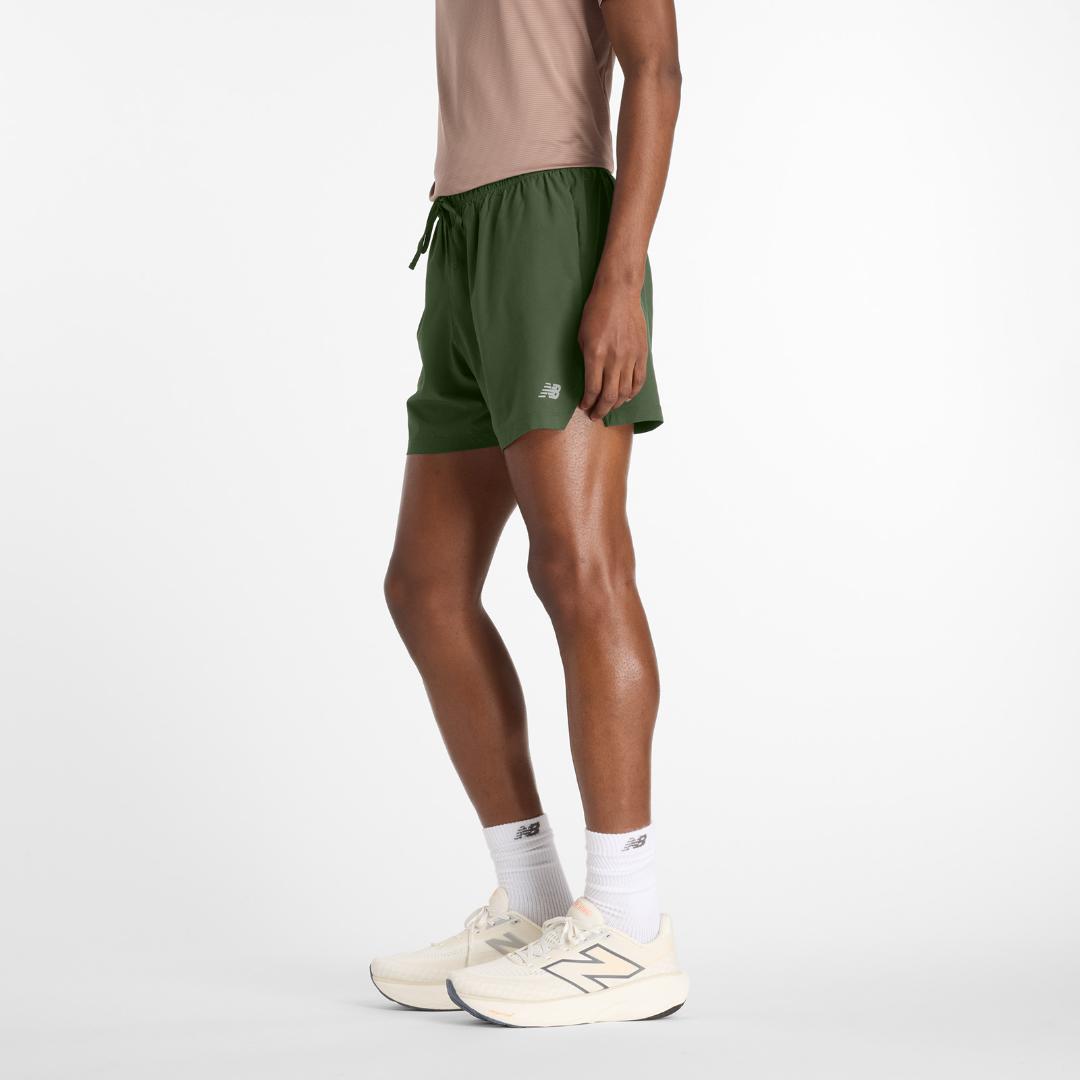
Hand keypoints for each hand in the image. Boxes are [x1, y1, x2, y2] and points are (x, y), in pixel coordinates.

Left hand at [578, 279, 647, 420]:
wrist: (619, 293)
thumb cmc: (596, 311)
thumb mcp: (582, 335)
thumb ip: (586, 359)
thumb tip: (589, 379)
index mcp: (595, 354)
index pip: (592, 389)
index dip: (587, 403)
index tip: (584, 407)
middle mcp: (614, 359)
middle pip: (609, 396)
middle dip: (601, 410)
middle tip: (595, 415)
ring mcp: (630, 357)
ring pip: (625, 392)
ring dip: (616, 404)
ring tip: (609, 407)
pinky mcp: (642, 353)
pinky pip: (639, 380)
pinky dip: (632, 393)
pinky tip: (626, 397)